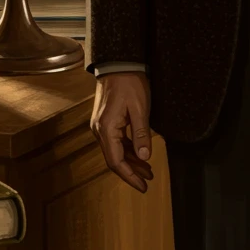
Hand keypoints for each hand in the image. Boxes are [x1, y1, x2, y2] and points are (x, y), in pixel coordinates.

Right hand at [90, 73, 153, 193]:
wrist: (117, 63)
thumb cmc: (129, 83)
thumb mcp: (140, 108)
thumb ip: (141, 134)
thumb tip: (144, 157)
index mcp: (106, 130)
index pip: (116, 161)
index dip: (130, 176)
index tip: (143, 186)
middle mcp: (100, 130)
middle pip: (115, 159)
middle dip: (132, 171)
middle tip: (149, 180)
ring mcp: (101, 126)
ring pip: (116, 151)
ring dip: (131, 161)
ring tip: (148, 170)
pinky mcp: (106, 121)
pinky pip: (117, 141)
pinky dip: (128, 149)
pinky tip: (139, 154)